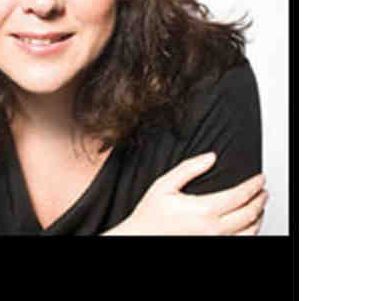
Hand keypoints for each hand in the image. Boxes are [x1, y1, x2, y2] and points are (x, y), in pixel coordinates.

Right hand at [124, 152, 266, 234]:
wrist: (140, 238)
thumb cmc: (149, 215)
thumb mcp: (164, 185)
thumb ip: (188, 169)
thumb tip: (210, 157)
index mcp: (204, 210)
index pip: (240, 195)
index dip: (253, 185)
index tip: (259, 178)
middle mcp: (213, 229)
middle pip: (249, 213)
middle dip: (260, 199)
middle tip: (263, 190)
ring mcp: (215, 241)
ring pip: (250, 231)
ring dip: (258, 216)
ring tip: (259, 206)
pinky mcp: (213, 247)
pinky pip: (241, 242)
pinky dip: (251, 232)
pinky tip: (249, 225)